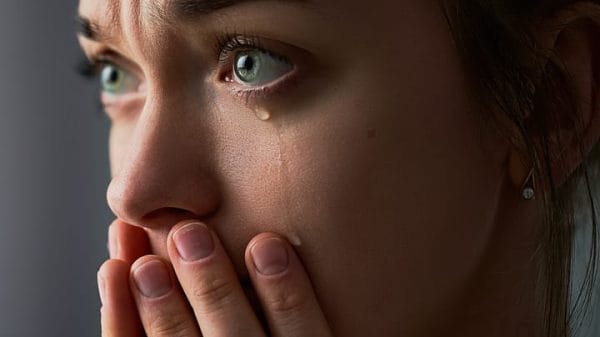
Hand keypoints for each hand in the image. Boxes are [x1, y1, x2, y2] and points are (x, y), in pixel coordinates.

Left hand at [97, 220, 332, 336]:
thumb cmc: (268, 324)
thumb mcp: (304, 320)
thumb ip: (301, 301)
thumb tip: (290, 234)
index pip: (302, 336)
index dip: (286, 295)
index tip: (267, 243)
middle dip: (210, 289)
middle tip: (189, 234)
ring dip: (161, 308)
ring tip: (145, 261)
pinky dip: (118, 318)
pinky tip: (114, 271)